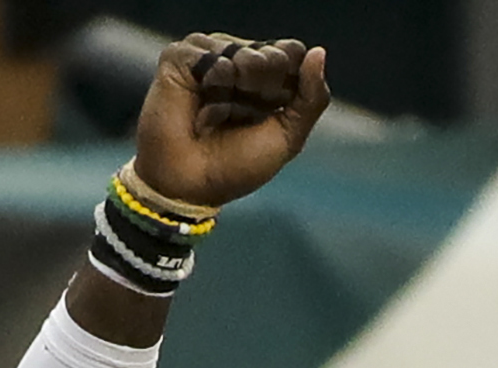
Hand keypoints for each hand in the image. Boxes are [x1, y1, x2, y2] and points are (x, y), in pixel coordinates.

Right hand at [134, 33, 330, 209]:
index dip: (286, 85)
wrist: (190, 187)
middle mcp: (237, 59)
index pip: (292, 53)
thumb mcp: (287, 138)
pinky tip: (200, 103)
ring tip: (216, 114)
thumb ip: (312, 98)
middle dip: (261, 91)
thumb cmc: (234, 167)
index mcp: (266, 76)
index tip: (267, 115)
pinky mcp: (178, 59)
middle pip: (271, 53)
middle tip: (238, 118)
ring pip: (240, 50)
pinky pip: (208, 54)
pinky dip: (211, 81)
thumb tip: (319, 52)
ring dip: (235, 89)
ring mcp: (208, 57)